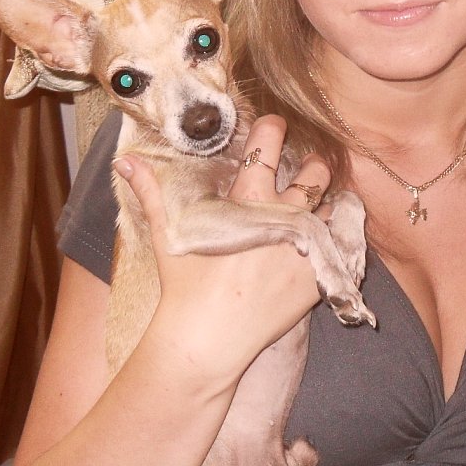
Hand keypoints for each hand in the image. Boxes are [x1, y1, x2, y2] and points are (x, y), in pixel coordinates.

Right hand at [113, 115, 331, 380]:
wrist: (209, 341)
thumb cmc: (185, 287)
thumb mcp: (168, 235)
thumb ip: (151, 192)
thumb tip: (125, 161)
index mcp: (248, 201)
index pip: (268, 147)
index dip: (273, 129)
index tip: (274, 125)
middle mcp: (284, 218)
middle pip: (314, 172)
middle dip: (311, 164)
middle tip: (304, 165)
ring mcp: (306, 247)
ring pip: (331, 205)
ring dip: (325, 200)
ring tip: (316, 201)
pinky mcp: (318, 277)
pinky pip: (340, 244)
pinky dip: (333, 236)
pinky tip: (323, 236)